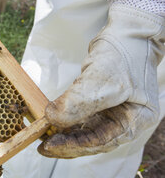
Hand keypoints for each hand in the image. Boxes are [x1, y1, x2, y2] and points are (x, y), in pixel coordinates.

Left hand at [37, 0, 164, 157]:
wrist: (129, 31)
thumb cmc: (123, 54)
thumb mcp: (101, 79)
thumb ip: (78, 102)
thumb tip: (52, 119)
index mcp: (135, 120)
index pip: (100, 142)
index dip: (72, 146)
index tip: (48, 146)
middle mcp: (126, 119)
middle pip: (92, 139)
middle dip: (67, 142)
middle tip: (42, 145)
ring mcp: (114, 111)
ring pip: (86, 129)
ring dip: (65, 132)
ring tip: (44, 134)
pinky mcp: (102, 101)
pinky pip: (83, 115)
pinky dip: (67, 118)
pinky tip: (53, 120)